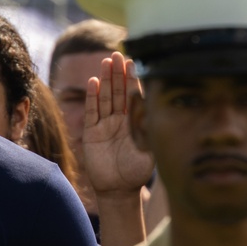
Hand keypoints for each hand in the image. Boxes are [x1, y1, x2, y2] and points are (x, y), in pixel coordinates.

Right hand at [82, 52, 154, 195]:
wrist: (119, 190)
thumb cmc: (137, 171)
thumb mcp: (149, 148)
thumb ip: (149, 127)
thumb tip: (154, 105)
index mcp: (135, 121)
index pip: (133, 95)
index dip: (132, 78)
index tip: (132, 61)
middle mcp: (120, 120)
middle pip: (118, 91)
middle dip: (117, 73)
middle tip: (117, 55)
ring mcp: (105, 125)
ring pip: (105, 97)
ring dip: (105, 80)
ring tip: (105, 63)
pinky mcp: (92, 133)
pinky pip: (92, 111)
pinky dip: (92, 97)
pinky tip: (93, 83)